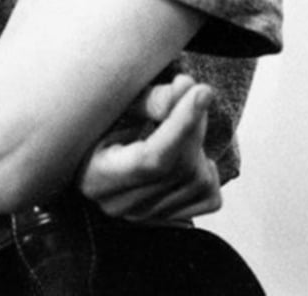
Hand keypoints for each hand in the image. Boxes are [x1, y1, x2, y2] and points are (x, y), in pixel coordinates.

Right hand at [76, 74, 221, 222]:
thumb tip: (185, 88)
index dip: (181, 125)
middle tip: (191, 91)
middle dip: (193, 124)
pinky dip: (209, 171)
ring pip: (198, 182)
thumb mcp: (113, 105)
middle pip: (178, 168)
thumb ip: (148, 99)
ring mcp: (146, 215)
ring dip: (200, 144)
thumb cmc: (100, 120)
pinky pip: (210, 198)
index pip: (150, 159)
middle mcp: (120, 204)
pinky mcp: (170, 218)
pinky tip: (189, 152)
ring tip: (180, 122)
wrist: (98, 147)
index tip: (201, 91)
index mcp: (97, 176)